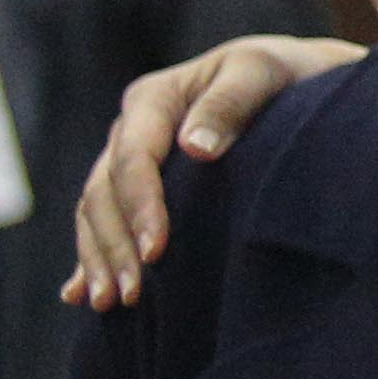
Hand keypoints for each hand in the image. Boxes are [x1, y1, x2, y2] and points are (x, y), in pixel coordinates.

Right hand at [66, 36, 357, 306]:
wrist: (298, 80)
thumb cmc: (284, 75)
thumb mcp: (261, 73)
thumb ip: (229, 104)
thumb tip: (194, 147)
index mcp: (153, 100)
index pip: (133, 159)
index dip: (140, 207)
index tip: (157, 251)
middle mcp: (130, 130)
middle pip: (104, 193)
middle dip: (114, 246)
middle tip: (131, 296)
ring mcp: (128, 161)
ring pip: (96, 214)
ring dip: (99, 260)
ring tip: (110, 304)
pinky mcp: (140, 189)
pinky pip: (103, 226)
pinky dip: (91, 259)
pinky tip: (79, 295)